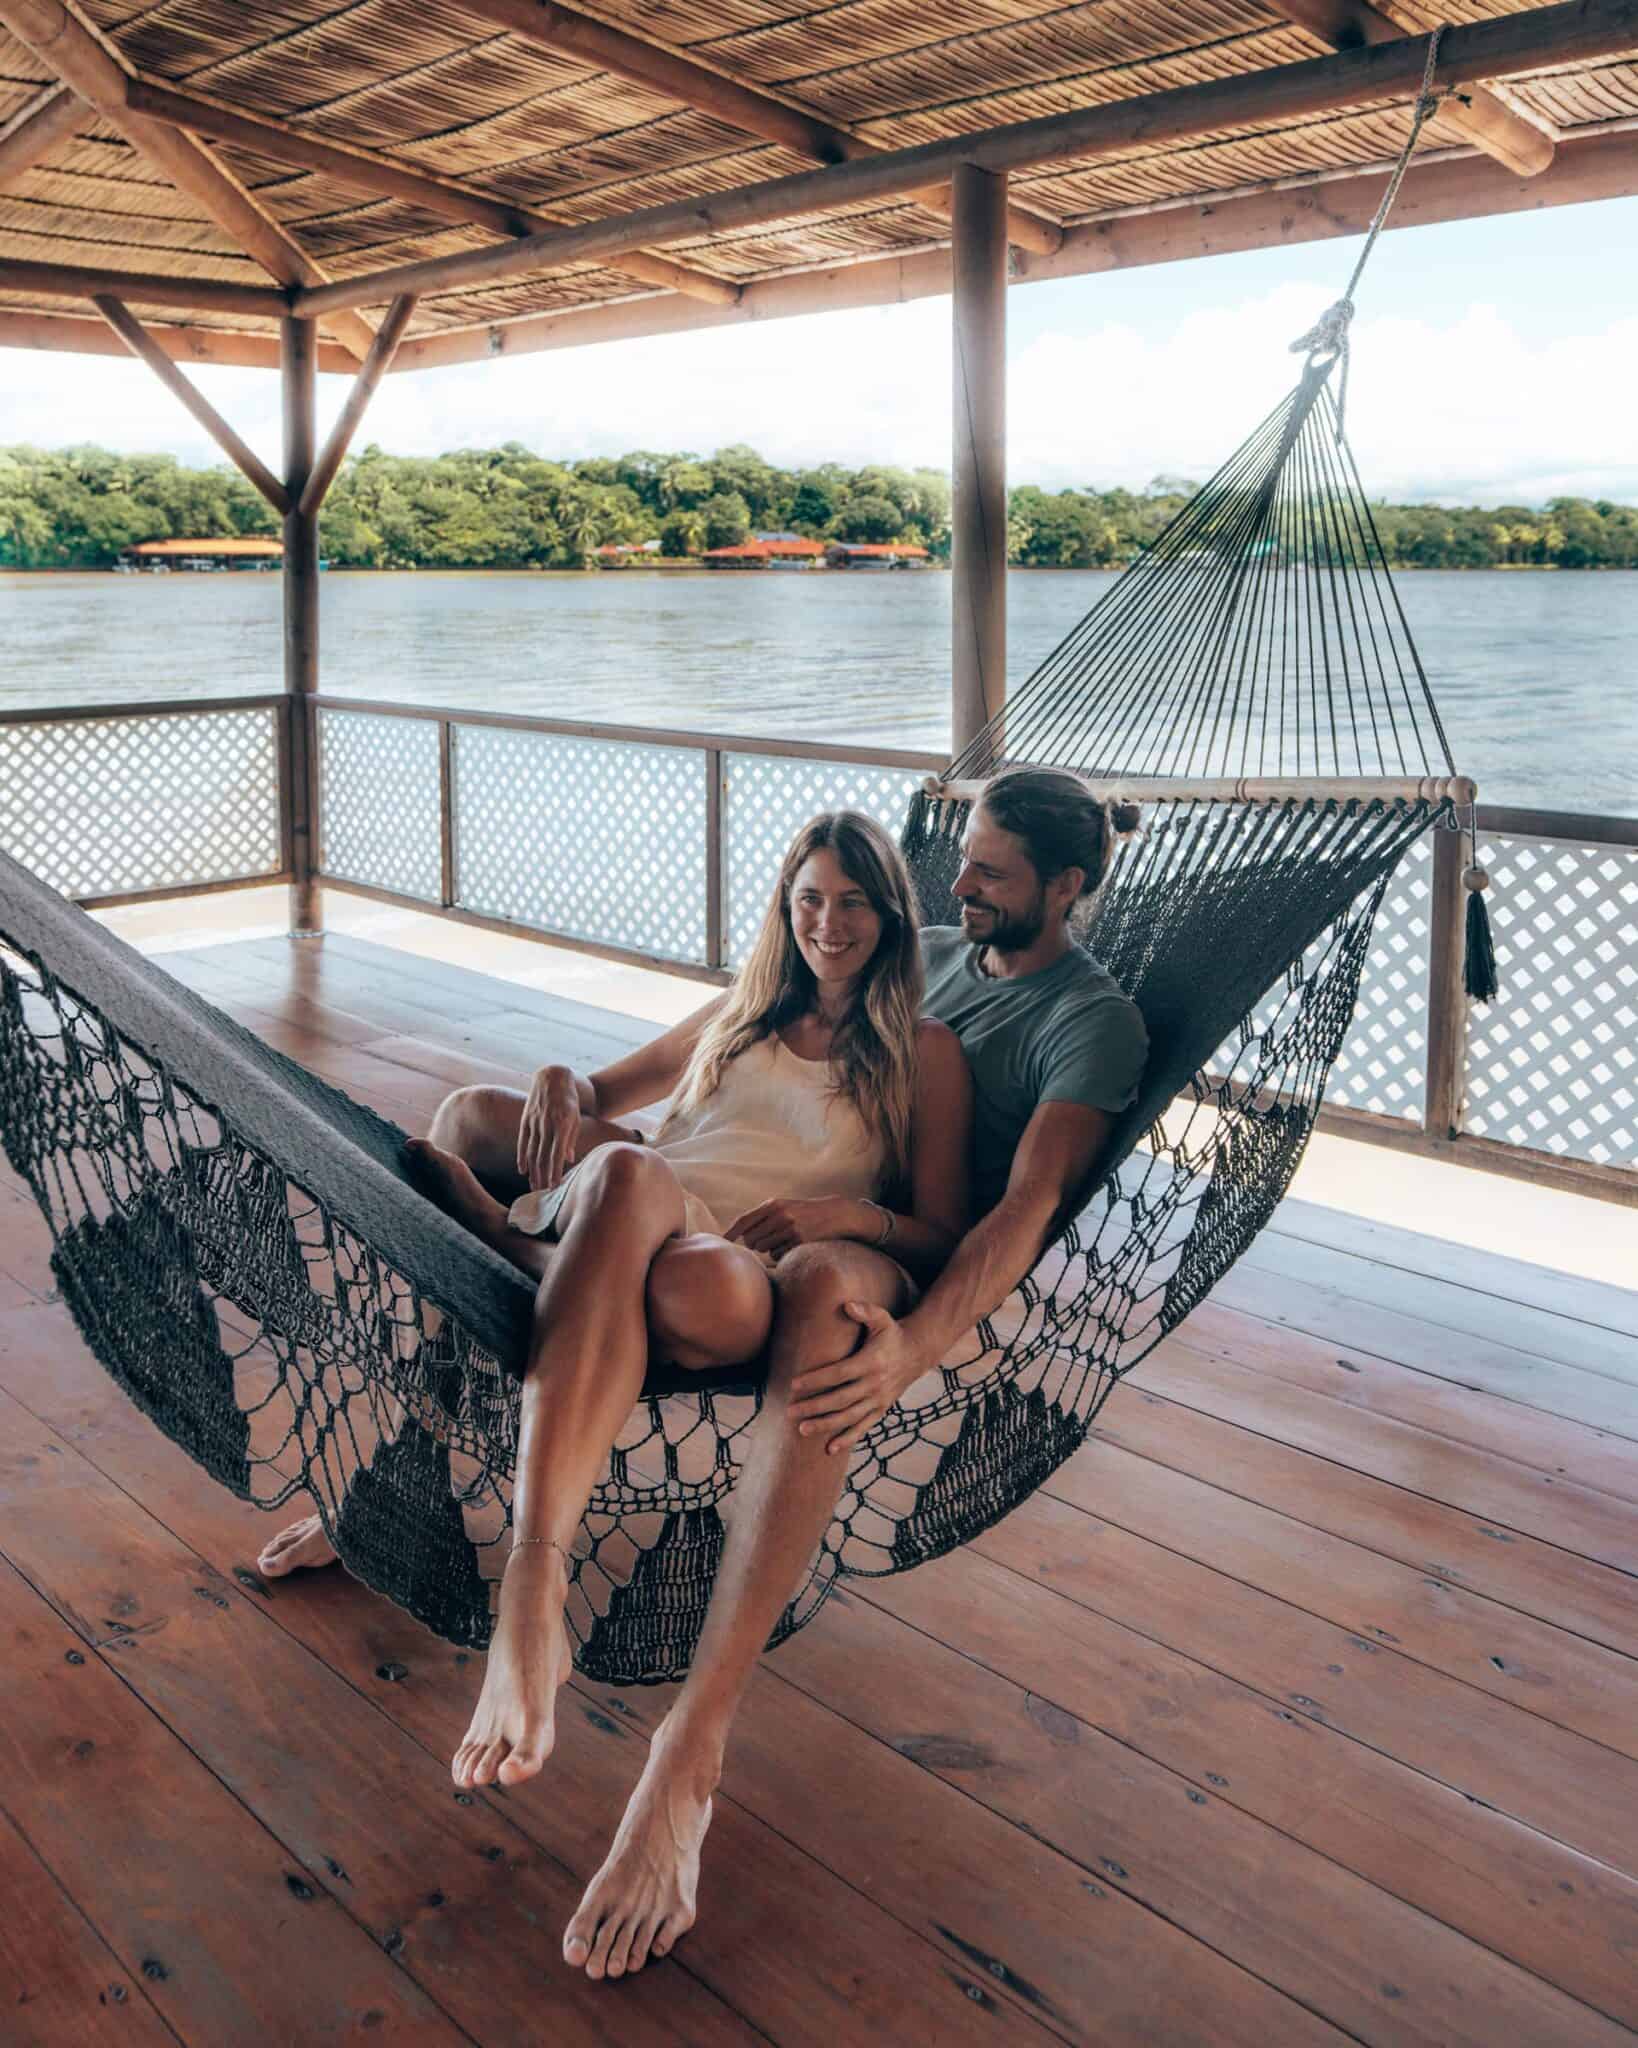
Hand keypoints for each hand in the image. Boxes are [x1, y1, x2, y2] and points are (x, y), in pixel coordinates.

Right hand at [517, 1065, 579, 1189]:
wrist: (553, 1077)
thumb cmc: (569, 1100)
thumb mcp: (576, 1118)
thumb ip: (572, 1139)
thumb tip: (569, 1160)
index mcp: (563, 1124)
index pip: (557, 1154)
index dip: (554, 1172)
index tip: (554, 1187)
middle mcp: (547, 1123)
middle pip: (543, 1156)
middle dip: (542, 1176)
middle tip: (541, 1194)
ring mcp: (535, 1121)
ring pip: (532, 1151)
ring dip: (533, 1171)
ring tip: (533, 1186)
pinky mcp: (526, 1118)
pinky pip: (523, 1141)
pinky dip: (522, 1156)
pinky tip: (522, 1170)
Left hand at [725, 1195, 853, 1258]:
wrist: (834, 1214)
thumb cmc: (803, 1212)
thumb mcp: (783, 1206)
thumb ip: (761, 1216)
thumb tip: (738, 1232)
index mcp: (773, 1205)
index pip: (744, 1221)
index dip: (729, 1233)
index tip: (719, 1242)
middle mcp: (780, 1215)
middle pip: (751, 1239)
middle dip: (754, 1243)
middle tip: (766, 1240)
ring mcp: (790, 1229)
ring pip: (763, 1249)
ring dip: (767, 1249)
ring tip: (782, 1240)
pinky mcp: (799, 1241)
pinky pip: (777, 1255)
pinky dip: (780, 1253)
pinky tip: (791, 1245)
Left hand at [788, 1302, 931, 1456]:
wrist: (917, 1353)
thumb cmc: (891, 1333)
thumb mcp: (881, 1318)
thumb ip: (865, 1311)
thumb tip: (847, 1304)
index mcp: (871, 1362)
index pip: (838, 1373)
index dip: (816, 1380)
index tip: (794, 1384)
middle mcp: (875, 1384)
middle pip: (840, 1399)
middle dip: (814, 1406)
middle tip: (790, 1411)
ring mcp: (879, 1400)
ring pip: (849, 1417)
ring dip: (825, 1425)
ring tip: (802, 1429)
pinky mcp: (881, 1409)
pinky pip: (863, 1427)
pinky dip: (847, 1438)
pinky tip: (829, 1448)